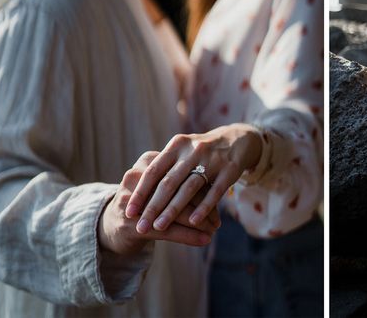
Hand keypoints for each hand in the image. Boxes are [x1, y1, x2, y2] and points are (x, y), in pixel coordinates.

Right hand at [98, 151, 219, 255]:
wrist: (111, 223)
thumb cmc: (145, 202)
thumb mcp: (159, 186)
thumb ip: (183, 182)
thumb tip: (218, 189)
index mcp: (148, 160)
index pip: (183, 175)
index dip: (203, 189)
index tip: (219, 199)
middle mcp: (137, 177)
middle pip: (180, 193)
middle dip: (202, 209)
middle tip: (218, 221)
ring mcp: (132, 200)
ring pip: (174, 212)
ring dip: (198, 224)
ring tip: (213, 231)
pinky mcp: (131, 223)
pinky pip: (166, 230)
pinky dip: (188, 236)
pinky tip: (204, 240)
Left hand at [125, 123, 262, 233]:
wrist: (237, 139)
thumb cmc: (201, 151)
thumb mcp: (182, 151)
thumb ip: (163, 166)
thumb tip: (134, 189)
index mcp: (177, 145)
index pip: (154, 170)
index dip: (141, 192)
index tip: (129, 211)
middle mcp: (193, 151)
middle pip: (169, 182)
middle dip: (153, 206)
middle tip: (141, 226)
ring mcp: (212, 160)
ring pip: (189, 188)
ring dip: (173, 210)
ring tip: (160, 227)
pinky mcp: (229, 170)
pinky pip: (214, 192)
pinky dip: (202, 208)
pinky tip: (193, 222)